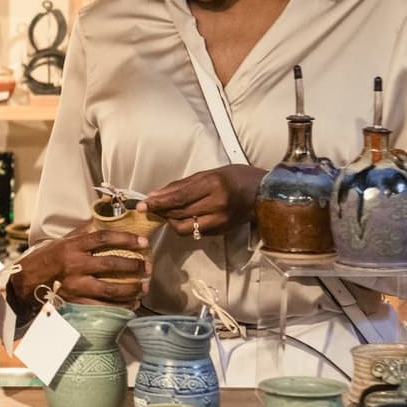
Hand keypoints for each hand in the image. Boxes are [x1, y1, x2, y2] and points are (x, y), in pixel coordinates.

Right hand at [14, 222, 152, 308]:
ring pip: (110, 289)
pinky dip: (120, 307)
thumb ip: (84, 232)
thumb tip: (105, 219)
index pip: (104, 238)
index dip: (126, 238)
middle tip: (148, 267)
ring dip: (131, 289)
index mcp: (73, 246)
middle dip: (134, 266)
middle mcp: (75, 265)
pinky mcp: (75, 302)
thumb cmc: (47, 258)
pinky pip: (103, 307)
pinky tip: (132, 304)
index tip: (143, 242)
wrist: (26, 281)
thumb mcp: (63, 240)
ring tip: (144, 287)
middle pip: (110, 265)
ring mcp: (75, 285)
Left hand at [143, 165, 264, 237]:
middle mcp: (216, 205)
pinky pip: (195, 232)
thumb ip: (182, 185)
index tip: (142, 205)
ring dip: (172, 221)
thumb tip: (156, 195)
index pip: (178, 198)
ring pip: (185, 228)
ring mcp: (220, 221)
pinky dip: (185, 225)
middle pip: (179, 214)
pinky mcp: (221, 232)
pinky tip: (183, 217)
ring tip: (167, 212)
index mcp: (213, 185)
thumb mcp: (208, 173)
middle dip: (161, 212)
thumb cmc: (236, 177)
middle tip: (149, 208)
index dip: (158, 203)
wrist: (264, 193)